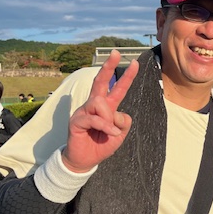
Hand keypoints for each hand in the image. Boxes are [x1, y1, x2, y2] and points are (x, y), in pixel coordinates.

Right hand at [62, 50, 138, 172]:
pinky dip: (104, 126)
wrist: (85, 160)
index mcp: (108, 107)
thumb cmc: (102, 145)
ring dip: (108, 117)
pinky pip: (93, 118)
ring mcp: (84, 111)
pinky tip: (109, 133)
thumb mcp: (119, 134)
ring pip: (99, 102)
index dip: (127, 77)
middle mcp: (95, 105)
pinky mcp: (77, 120)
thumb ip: (123, 122)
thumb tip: (115, 113)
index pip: (118, 88)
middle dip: (109, 66)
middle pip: (101, 81)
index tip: (135, 63)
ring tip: (110, 131)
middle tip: (116, 53)